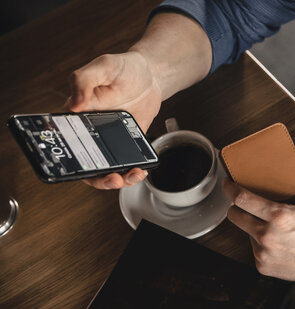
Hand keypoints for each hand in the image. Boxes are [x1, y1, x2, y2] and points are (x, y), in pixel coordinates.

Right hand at [65, 51, 161, 188]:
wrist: (151, 76)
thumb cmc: (124, 68)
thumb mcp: (103, 66)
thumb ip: (84, 80)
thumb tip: (74, 104)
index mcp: (78, 116)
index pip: (66, 142)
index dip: (70, 160)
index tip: (80, 167)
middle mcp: (92, 132)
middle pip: (86, 163)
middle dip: (97, 177)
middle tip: (112, 178)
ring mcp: (110, 140)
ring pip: (107, 168)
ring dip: (117, 179)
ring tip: (130, 176)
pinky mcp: (127, 144)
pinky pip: (126, 163)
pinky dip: (133, 171)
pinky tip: (142, 169)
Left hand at [223, 165, 294, 288]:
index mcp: (279, 216)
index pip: (242, 198)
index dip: (230, 188)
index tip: (227, 183)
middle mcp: (267, 235)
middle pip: (234, 215)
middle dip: (235, 207)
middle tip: (243, 203)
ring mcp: (263, 253)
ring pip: (245, 233)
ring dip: (252, 226)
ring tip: (269, 225)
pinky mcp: (263, 266)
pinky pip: (254, 249)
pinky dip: (261, 244)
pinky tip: (275, 242)